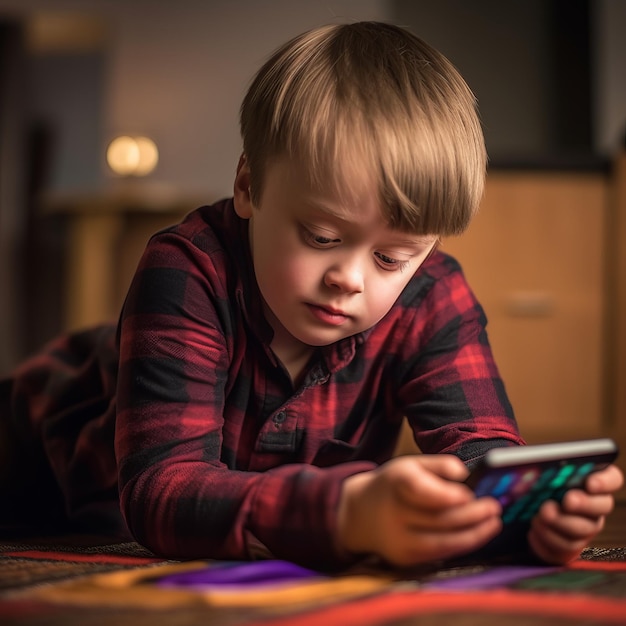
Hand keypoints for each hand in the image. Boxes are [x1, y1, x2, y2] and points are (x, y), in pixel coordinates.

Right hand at [336, 455, 501, 566]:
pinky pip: (439, 553)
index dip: (446, 495)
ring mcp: (399, 539)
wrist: (361, 513)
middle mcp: (395, 513)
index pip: (421, 491)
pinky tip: (477, 534)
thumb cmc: (394, 485)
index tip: (470, 494)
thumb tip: (463, 475)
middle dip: (472, 515)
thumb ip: (439, 465)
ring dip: (474, 534)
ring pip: (442, 541)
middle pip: (439, 518)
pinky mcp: (405, 558)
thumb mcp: (411, 464)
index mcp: (396, 482)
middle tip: (494, 507)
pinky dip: (462, 544)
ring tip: (493, 523)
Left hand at [528, 464, 623, 563]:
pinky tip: (534, 529)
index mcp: (594, 482)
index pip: (613, 479)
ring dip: (560, 522)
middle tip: (567, 500)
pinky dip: (547, 537)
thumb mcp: (544, 474)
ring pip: (583, 529)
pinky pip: (564, 546)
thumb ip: (548, 467)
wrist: (528, 514)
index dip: (605, 481)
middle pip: (602, 506)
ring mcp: (586, 527)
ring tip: (542, 514)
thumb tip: (538, 461)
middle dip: (584, 503)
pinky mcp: (571, 546)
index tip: (590, 482)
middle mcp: (596, 506)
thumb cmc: (541, 486)